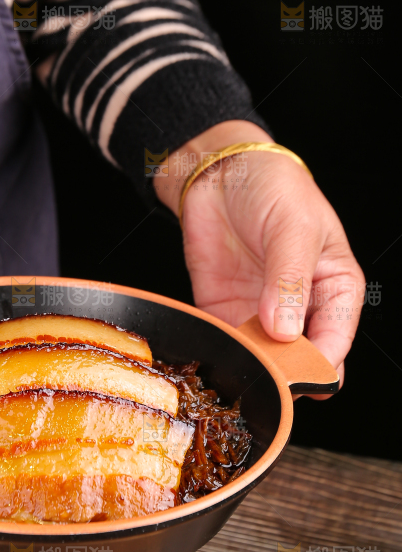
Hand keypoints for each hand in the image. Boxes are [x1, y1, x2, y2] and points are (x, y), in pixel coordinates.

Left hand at [154, 120, 364, 394]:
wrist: (220, 172)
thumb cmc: (273, 187)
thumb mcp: (292, 227)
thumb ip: (289, 280)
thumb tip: (286, 331)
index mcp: (334, 286)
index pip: (337, 338)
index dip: (322, 363)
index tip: (305, 378)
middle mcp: (300, 307)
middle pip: (300, 359)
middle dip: (286, 374)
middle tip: (269, 379)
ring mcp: (261, 313)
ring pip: (262, 359)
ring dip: (251, 367)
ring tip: (240, 367)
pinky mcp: (225, 312)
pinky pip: (225, 342)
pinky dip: (221, 352)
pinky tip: (215, 353)